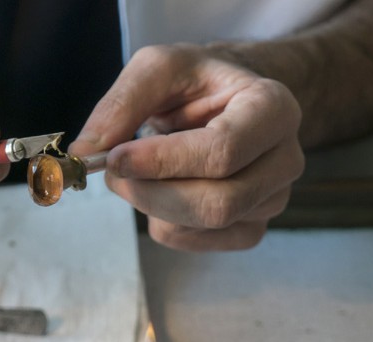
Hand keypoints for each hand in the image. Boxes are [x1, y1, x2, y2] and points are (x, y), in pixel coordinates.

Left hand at [69, 44, 303, 250]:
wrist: (224, 102)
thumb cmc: (197, 81)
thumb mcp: (159, 68)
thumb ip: (122, 103)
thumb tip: (88, 154)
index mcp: (273, 109)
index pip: (222, 153)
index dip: (162, 163)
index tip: (116, 158)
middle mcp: (284, 159)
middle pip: (217, 203)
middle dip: (151, 192)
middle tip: (114, 171)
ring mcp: (272, 200)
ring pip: (203, 225)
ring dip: (153, 204)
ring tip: (143, 170)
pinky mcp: (250, 228)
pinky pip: (195, 242)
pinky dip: (163, 222)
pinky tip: (161, 191)